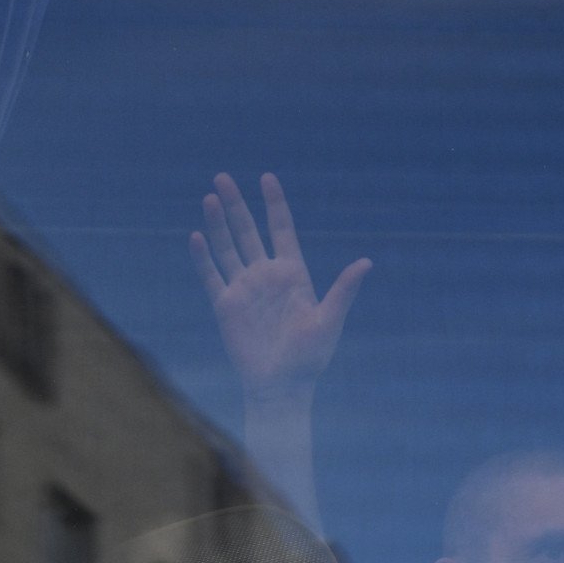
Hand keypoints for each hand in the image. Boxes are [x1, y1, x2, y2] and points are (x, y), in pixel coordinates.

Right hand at [190, 173, 371, 400]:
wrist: (281, 385)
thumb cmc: (310, 357)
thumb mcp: (329, 320)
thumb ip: (343, 290)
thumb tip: (366, 262)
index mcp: (293, 273)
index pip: (281, 229)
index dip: (274, 204)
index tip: (267, 178)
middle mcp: (266, 275)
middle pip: (248, 231)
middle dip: (236, 204)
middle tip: (223, 177)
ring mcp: (244, 289)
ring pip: (227, 247)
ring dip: (217, 223)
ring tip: (209, 197)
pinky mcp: (225, 306)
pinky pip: (212, 276)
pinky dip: (203, 257)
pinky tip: (197, 236)